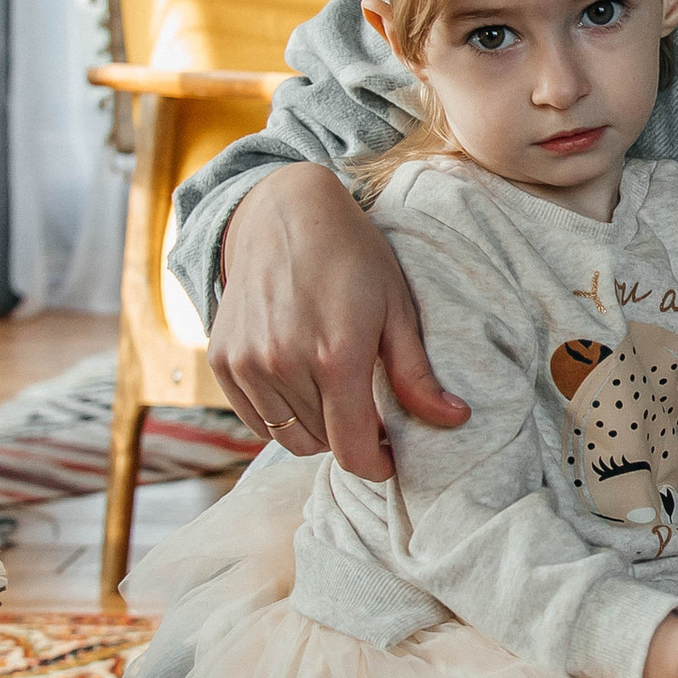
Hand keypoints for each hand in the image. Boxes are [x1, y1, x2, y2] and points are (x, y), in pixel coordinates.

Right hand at [206, 161, 466, 480]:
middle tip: (368, 412)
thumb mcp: (396, 308)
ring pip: (286, 436)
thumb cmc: (352, 256)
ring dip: (315, 428)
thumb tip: (455, 420)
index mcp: (336, 356)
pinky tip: (301, 383)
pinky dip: (279, 414)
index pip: (352, 450)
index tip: (389, 458)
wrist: (284, 211)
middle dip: (350, 438)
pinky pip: (255, 418)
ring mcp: (247, 363)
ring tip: (335, 394)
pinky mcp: (222, 360)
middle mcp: (284, 364)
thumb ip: (417, 374)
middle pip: (321, 444)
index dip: (375, 466)